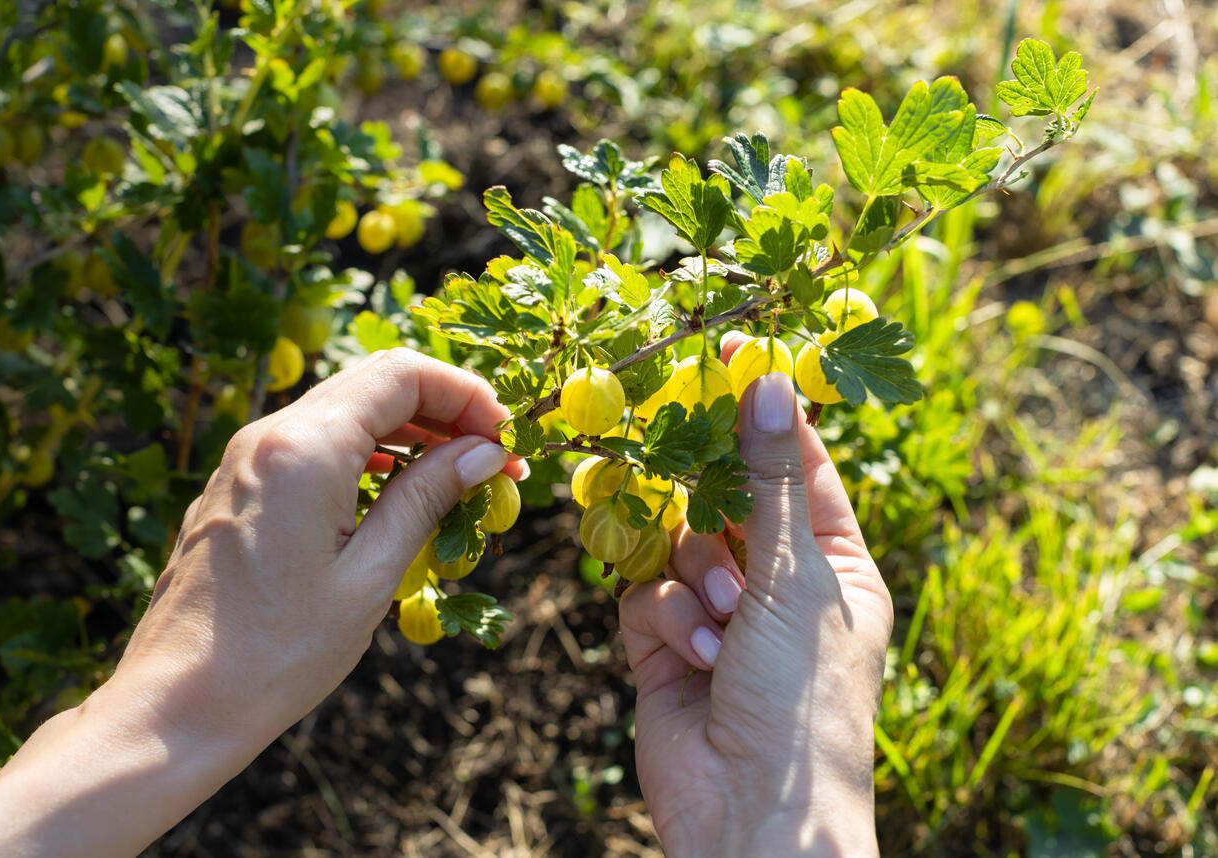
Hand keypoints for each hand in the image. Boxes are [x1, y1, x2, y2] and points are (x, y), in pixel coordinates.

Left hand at [114, 347, 521, 745]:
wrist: (177, 705)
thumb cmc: (277, 653)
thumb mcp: (370, 576)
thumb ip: (426, 499)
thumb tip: (483, 452)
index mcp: (304, 449)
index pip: (403, 375)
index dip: (467, 394)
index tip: (506, 438)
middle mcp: (268, 436)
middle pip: (375, 384)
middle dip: (445, 410)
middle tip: (494, 459)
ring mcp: (246, 460)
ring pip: (344, 412)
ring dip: (409, 433)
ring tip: (458, 480)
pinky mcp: (239, 488)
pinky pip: (314, 444)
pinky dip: (367, 454)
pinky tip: (398, 494)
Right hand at [619, 332, 893, 856]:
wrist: (752, 811)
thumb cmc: (804, 694)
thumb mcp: (795, 576)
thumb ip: (767, 480)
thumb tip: (770, 383)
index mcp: (834, 562)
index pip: (797, 466)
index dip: (767, 411)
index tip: (735, 351)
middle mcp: (774, 583)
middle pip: (724, 498)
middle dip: (712, 503)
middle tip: (682, 454)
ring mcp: (716, 614)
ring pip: (676, 542)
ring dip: (695, 579)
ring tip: (722, 624)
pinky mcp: (664, 646)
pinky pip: (645, 594)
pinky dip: (667, 620)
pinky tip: (694, 658)